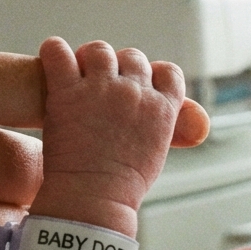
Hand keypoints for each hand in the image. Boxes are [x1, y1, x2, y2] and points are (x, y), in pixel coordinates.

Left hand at [36, 37, 186, 222]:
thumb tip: (198, 119)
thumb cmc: (124, 184)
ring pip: (99, 50)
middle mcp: (135, 91)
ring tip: (78, 77)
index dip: (152, 76)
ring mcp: (101, 88)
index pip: (168, 71)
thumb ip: (171, 124)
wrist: (92, 199)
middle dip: (119, 69)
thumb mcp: (159, 150)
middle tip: (102, 89)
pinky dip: (53, 50)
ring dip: (89, 60)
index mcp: (162, 107)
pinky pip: (58, 52)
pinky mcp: (67, 91)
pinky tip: (53, 60)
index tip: (137, 88)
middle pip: (132, 57)